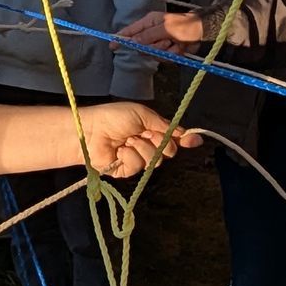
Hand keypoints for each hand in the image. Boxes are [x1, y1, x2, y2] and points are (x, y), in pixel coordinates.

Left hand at [78, 103, 197, 177]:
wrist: (91, 130)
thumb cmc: (114, 117)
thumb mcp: (142, 114)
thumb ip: (164, 125)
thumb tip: (187, 134)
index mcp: (152, 130)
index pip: (174, 138)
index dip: (185, 140)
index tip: (195, 141)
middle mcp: (147, 146)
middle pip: (169, 152)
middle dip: (160, 142)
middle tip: (145, 134)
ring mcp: (137, 159)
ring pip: (155, 161)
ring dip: (142, 148)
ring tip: (127, 140)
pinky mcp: (126, 171)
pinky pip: (138, 166)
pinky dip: (130, 156)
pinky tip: (120, 150)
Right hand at [120, 8, 207, 50]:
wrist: (202, 32)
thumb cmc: (185, 25)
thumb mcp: (166, 28)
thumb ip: (149, 35)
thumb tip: (134, 41)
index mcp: (149, 22)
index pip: (130, 31)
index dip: (121, 38)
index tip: (112, 46)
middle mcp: (152, 33)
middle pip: (142, 47)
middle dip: (154, 48)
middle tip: (166, 42)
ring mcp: (160, 42)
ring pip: (153, 55)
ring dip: (166, 51)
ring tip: (175, 43)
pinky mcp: (167, 51)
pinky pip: (164, 58)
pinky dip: (173, 55)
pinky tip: (180, 48)